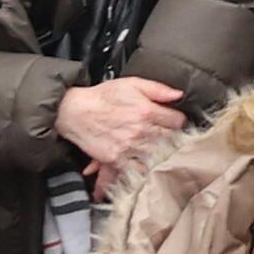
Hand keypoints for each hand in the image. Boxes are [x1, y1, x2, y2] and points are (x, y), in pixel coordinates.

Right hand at [54, 74, 182, 165]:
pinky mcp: (115, 159)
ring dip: (161, 154)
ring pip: (156, 156)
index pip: (177, 121)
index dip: (178, 120)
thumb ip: (158, 89)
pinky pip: (136, 169)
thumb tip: (178, 95)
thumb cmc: (103, 96)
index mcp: (146, 111)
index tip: (174, 121)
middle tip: (170, 137)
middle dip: (172, 138)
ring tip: (161, 151)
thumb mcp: (133, 83)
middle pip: (170, 140)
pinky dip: (143, 169)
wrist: (75, 112)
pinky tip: (146, 165)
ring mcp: (128, 147)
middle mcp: (139, 131)